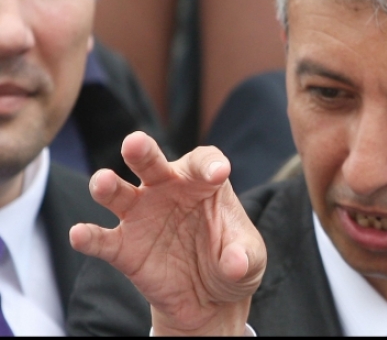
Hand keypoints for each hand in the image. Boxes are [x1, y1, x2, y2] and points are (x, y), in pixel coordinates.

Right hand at [69, 131, 266, 335]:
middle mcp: (167, 190)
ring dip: (107, 186)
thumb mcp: (251, 260)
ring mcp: (142, 216)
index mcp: (203, 182)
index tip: (219, 172)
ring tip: (103, 182)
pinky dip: (89, 237)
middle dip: (142, 151)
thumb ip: (245, 257)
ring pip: (119, 193)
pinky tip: (80, 234)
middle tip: (135, 143)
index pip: (204, 162)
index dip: (210, 164)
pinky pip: (102, 240)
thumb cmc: (232, 262)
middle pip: (151, 163)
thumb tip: (235, 264)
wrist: (210, 298)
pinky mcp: (124, 248)